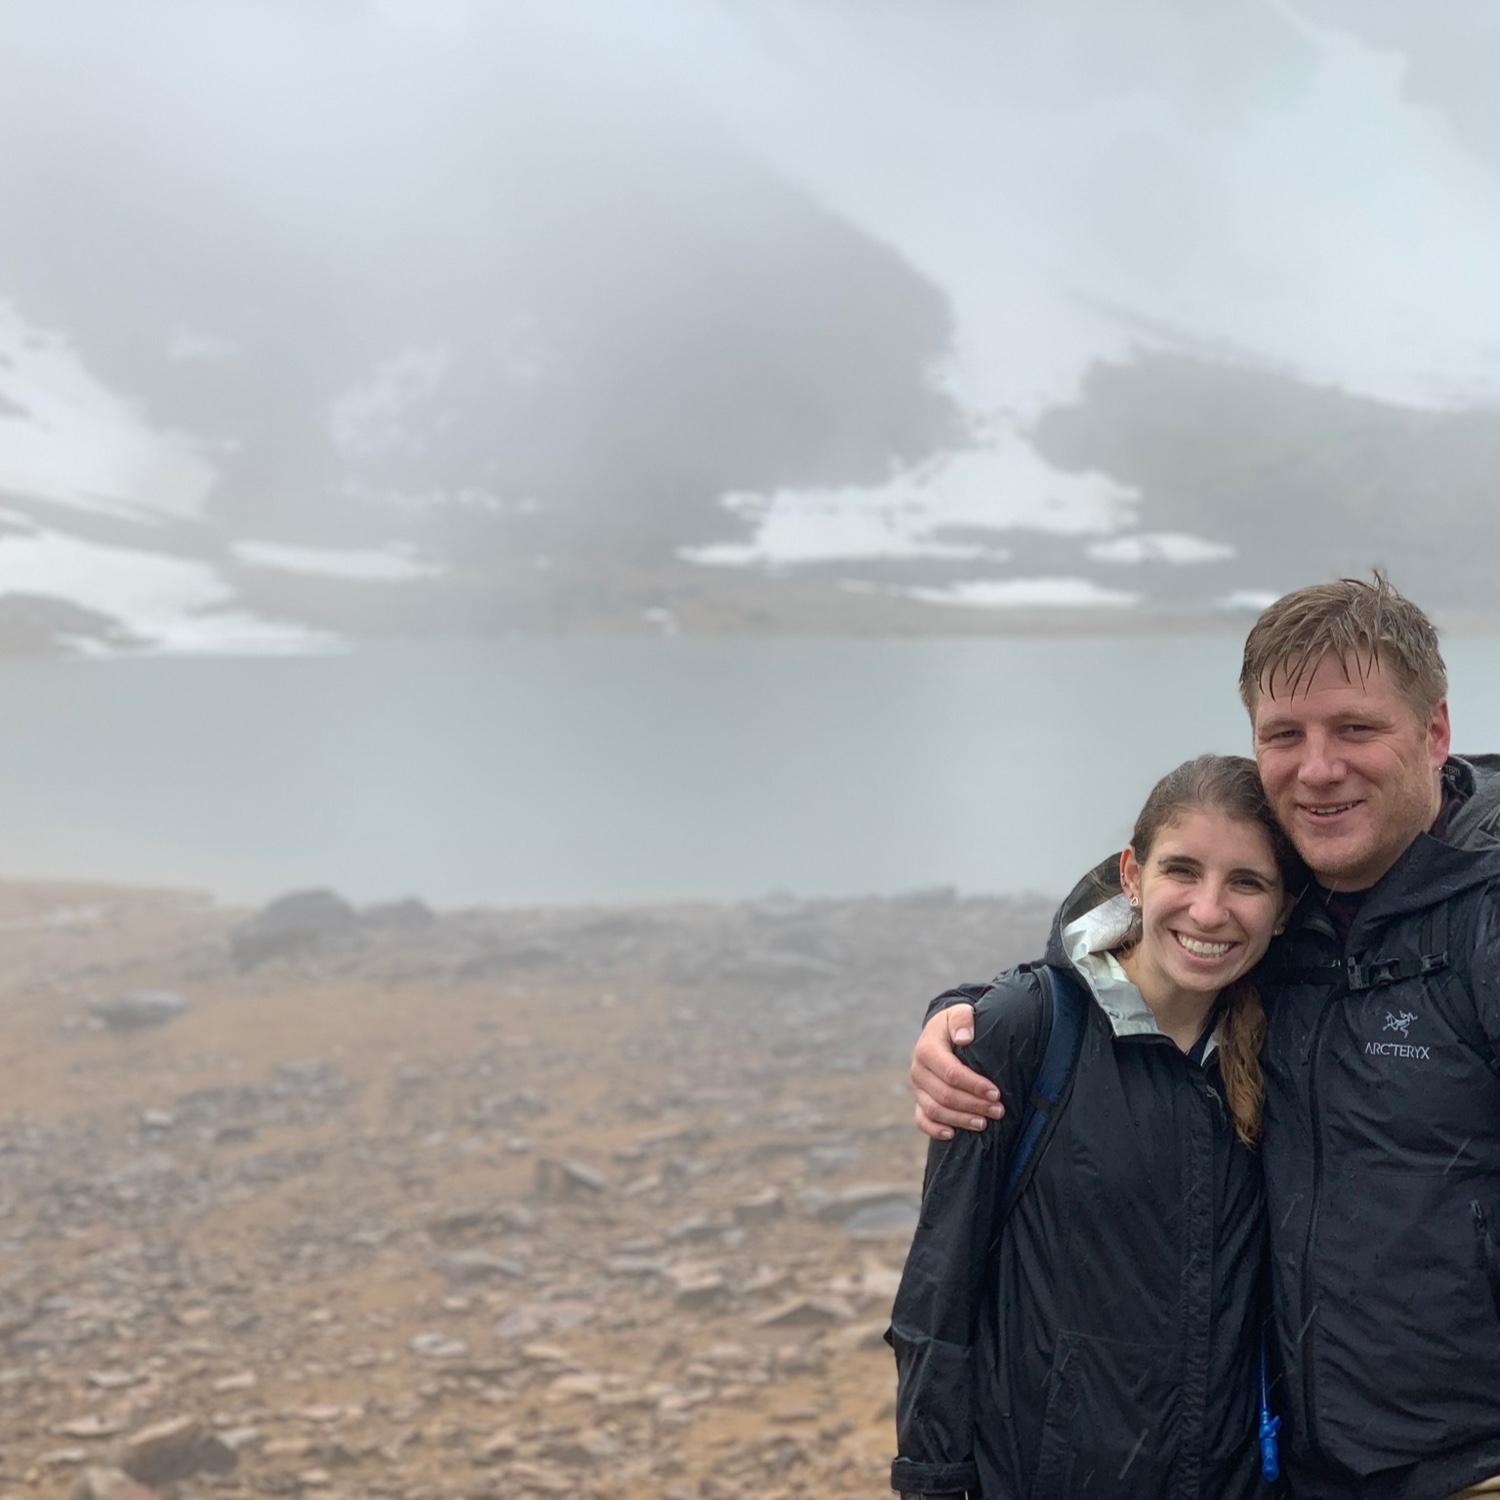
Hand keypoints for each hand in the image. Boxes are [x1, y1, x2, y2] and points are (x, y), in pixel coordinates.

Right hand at [910, 1002, 1003, 1139]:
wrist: (941, 1033)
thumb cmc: (957, 1025)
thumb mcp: (960, 1012)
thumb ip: (962, 1018)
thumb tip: (964, 1038)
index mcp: (927, 1049)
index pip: (951, 1073)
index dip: (974, 1085)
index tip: (996, 1092)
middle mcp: (918, 1071)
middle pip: (944, 1095)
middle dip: (973, 1105)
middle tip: (999, 1111)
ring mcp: (918, 1088)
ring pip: (935, 1111)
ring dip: (961, 1120)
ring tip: (985, 1124)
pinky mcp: (919, 1100)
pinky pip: (921, 1120)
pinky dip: (935, 1130)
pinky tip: (953, 1134)